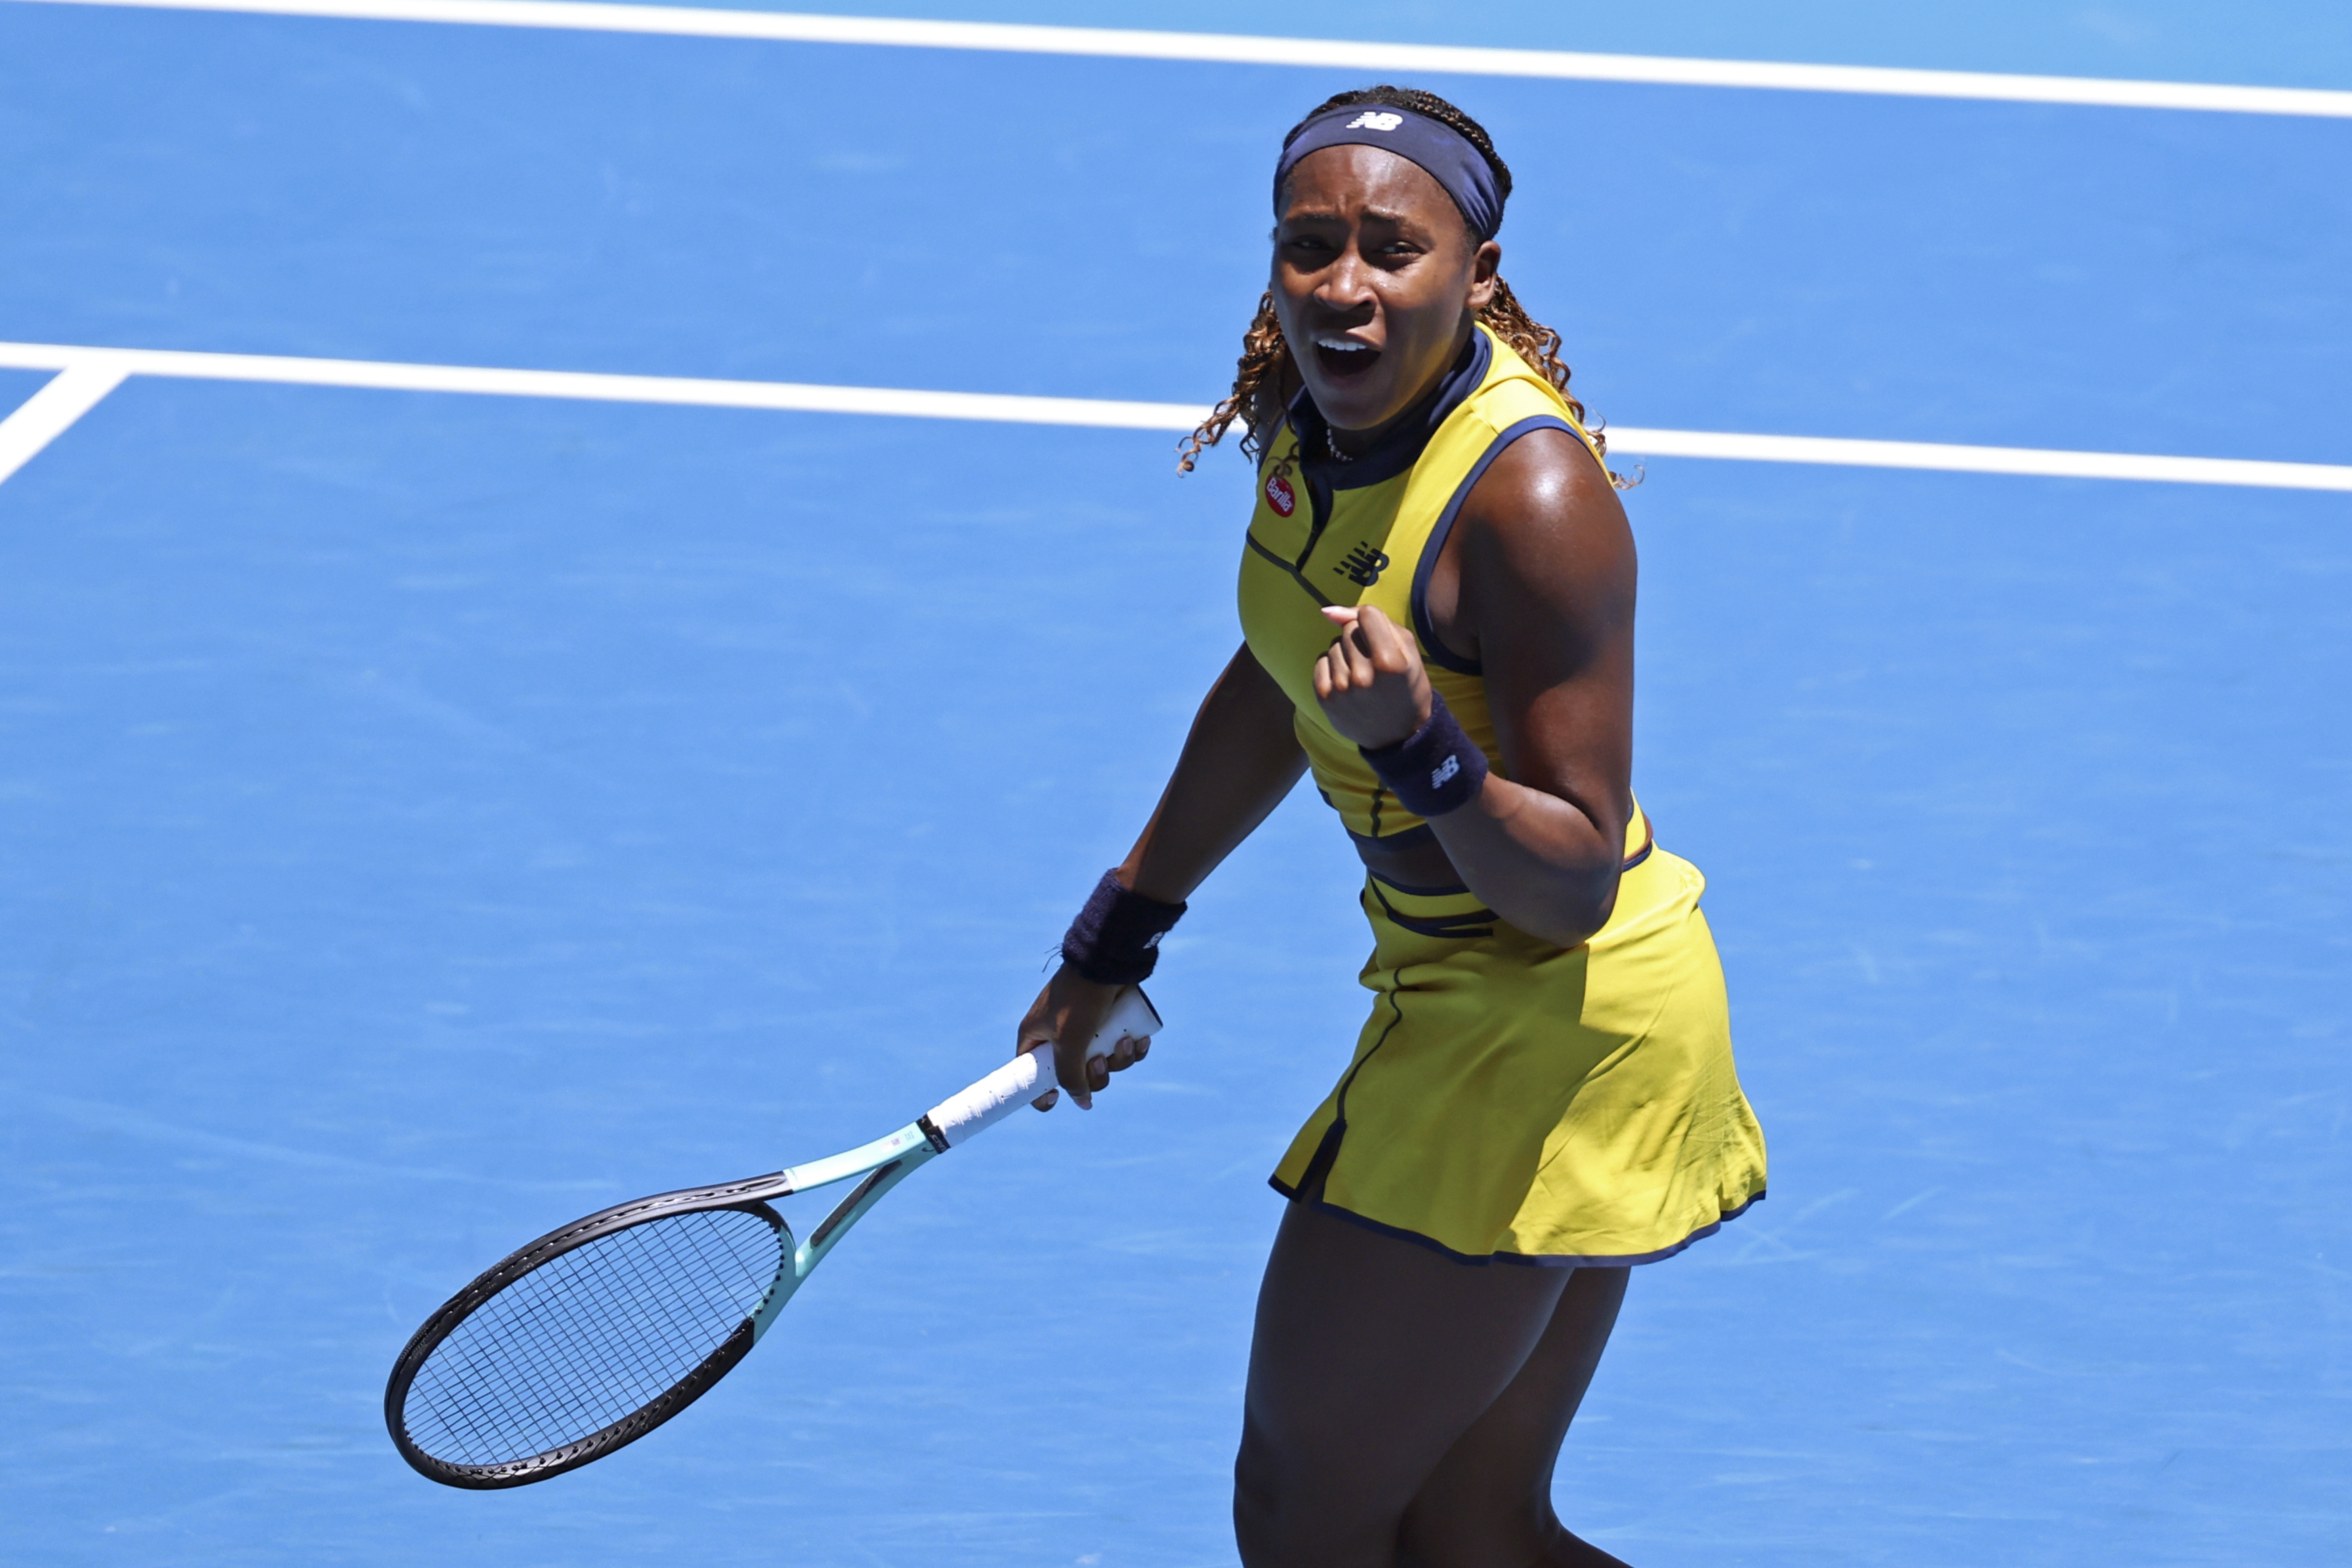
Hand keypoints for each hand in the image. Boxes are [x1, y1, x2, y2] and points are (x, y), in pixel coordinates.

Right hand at [1015, 966, 1151, 1110]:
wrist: (1109, 961)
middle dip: (1095, 1074)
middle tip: (1100, 1059)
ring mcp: (1085, 1028)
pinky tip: (1141, 1040)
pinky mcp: (1109, 1022)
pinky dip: (1132, 1049)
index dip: (1041, 1090)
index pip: (1030, 1074)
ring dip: (1119, 1060)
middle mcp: (1058, 1035)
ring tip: (1126, 1042)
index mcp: (1036, 1037)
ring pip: (1103, 1063)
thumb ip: (1070, 1076)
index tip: (1056, 1098)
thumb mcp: (1069, 1042)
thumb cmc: (1080, 999)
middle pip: (1075, 1074)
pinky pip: (1120, 1049)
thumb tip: (1082, 1101)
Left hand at [1312, 604, 1431, 748]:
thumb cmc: (1407, 687)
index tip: (1381, 639)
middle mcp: (1363, 676)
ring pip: (1333, 645)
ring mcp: (1341, 688)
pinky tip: (1348, 682)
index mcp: (1390, 662)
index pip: (1367, 614)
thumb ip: (1374, 620)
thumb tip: (1328, 611)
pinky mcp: (1324, 697)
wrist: (1399, 735)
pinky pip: (1321, 661)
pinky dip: (1332, 667)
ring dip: (1346, 653)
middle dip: (1360, 638)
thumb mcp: (1407, 650)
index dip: (1374, 622)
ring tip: (1362, 674)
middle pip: (1348, 629)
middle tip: (1374, 662)